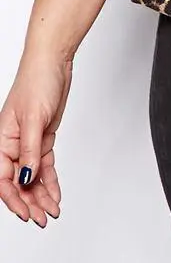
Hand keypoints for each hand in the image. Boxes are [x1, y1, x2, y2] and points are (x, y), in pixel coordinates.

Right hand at [0, 51, 70, 225]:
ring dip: (41, 195)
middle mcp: (12, 144)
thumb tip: (25, 179)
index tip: (26, 213)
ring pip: (32, 176)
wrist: (53, 62)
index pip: (3, 178)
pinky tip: (55, 194)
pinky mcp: (43, 138)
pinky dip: (49, 181)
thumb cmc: (37, 82)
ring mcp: (28, 142)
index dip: (13, 199)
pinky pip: (44, 165)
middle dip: (29, 202)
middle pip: (18, 182)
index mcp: (1, 141)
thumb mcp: (34, 118)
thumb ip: (29, 150)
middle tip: (43, 218)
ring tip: (52, 211)